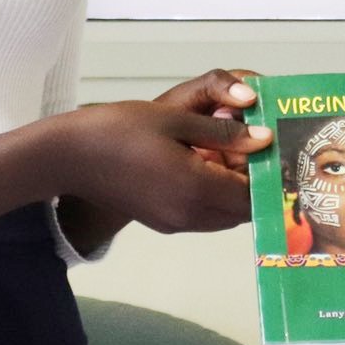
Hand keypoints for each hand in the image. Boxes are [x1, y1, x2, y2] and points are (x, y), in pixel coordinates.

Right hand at [51, 82, 269, 234]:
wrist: (69, 156)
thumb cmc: (121, 128)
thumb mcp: (176, 121)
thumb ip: (223, 134)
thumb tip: (264, 140)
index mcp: (195, 188)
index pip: (250, 195)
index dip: (267, 177)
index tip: (275, 152)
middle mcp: (188, 214)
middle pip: (240, 213)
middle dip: (254, 187)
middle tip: (257, 151)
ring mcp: (172, 223)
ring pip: (222, 218)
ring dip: (234, 194)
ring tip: (233, 157)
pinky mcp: (160, 222)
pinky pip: (202, 217)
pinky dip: (214, 199)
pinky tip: (206, 168)